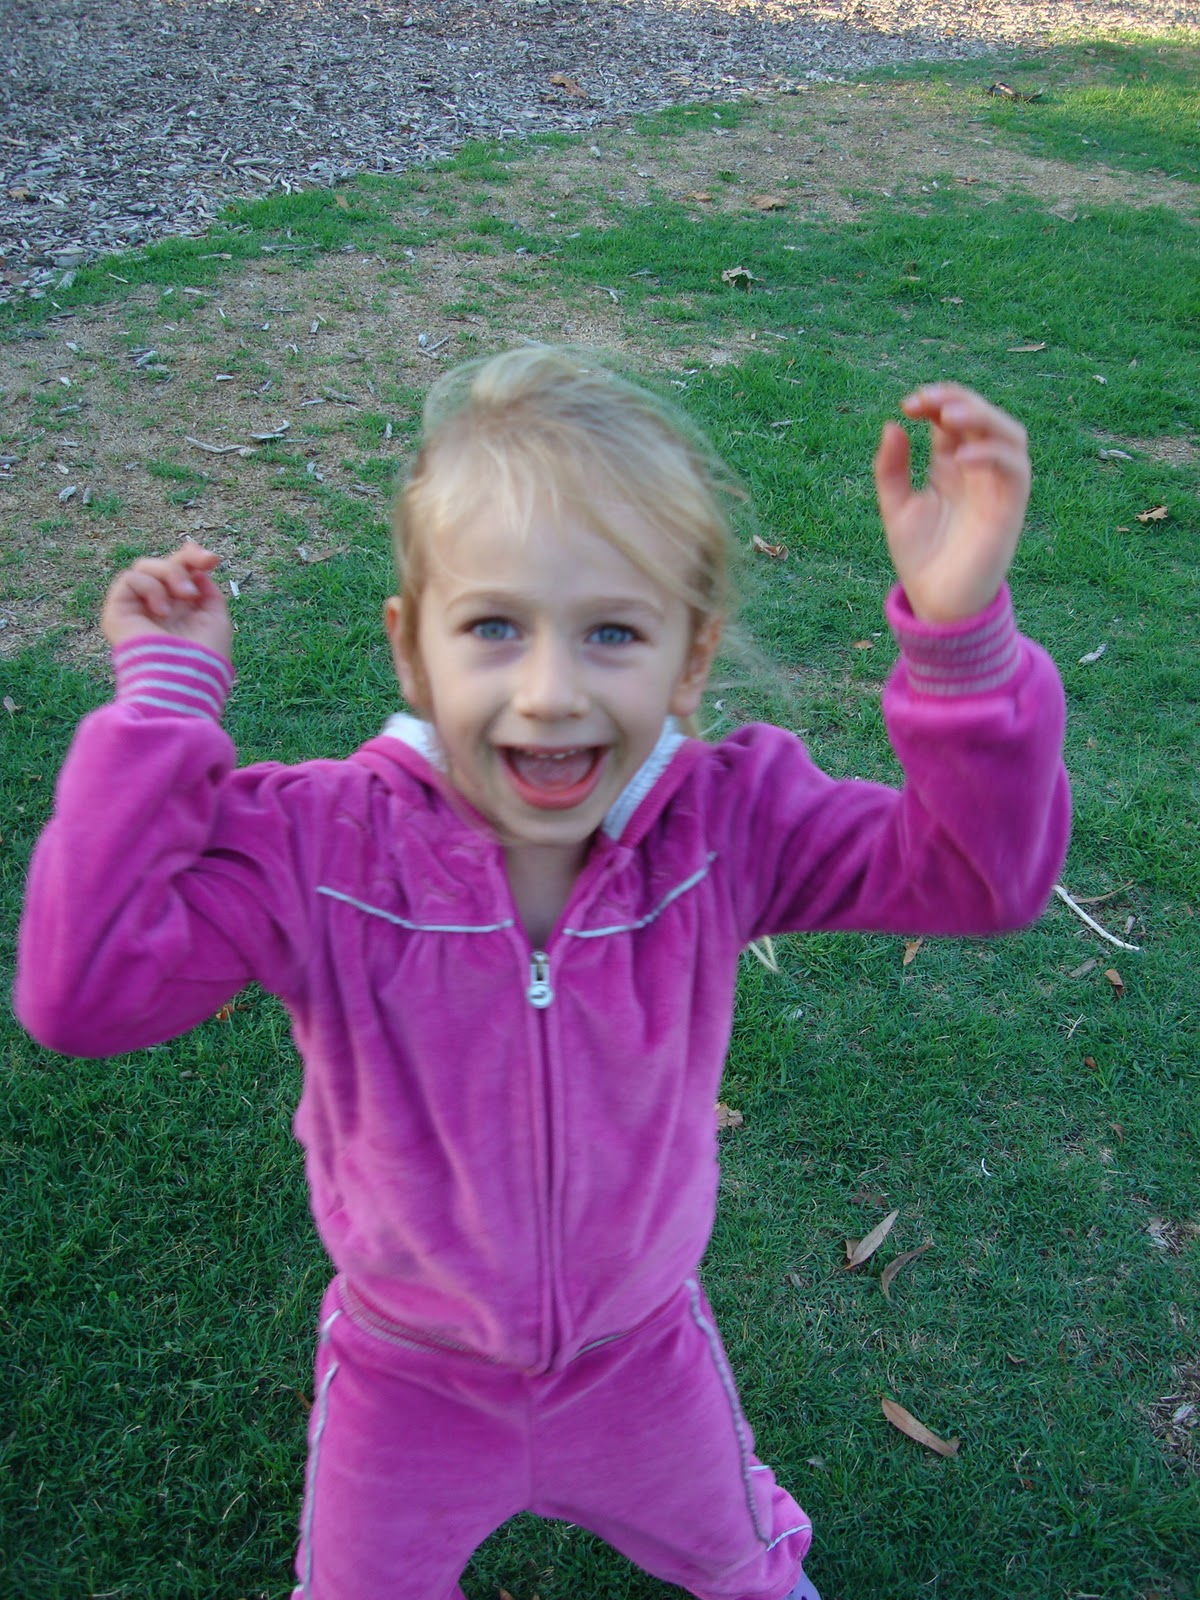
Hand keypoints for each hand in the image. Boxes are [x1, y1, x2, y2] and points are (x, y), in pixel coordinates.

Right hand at [101, 540, 232, 656]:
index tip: (212, 559)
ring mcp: (137, 608)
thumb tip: (197, 571)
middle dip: (186, 558)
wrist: (182, 679)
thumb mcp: (215, 619)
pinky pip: (130, 579)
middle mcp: (157, 606)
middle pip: (162, 564)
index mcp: (179, 609)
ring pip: (145, 566)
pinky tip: (162, 610)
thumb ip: (208, 591)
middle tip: (204, 563)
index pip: (179, 573)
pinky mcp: (117, 611)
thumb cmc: (203, 657)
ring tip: (187, 595)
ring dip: (171, 573)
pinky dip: (151, 587)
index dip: (192, 558)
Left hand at [873, 384, 1030, 622]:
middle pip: (981, 415)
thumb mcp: (895, 507)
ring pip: (1008, 433)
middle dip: (956, 399)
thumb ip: (891, 469)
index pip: (952, 416)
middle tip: (924, 400)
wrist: (937, 601)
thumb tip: (892, 425)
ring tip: (947, 416)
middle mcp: (978, 468)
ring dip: (981, 416)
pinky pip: (1015, 468)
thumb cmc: (920, 557)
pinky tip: (959, 458)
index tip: (907, 405)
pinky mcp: (1011, 506)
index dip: (935, 401)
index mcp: (950, 464)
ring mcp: (997, 485)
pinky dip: (992, 454)